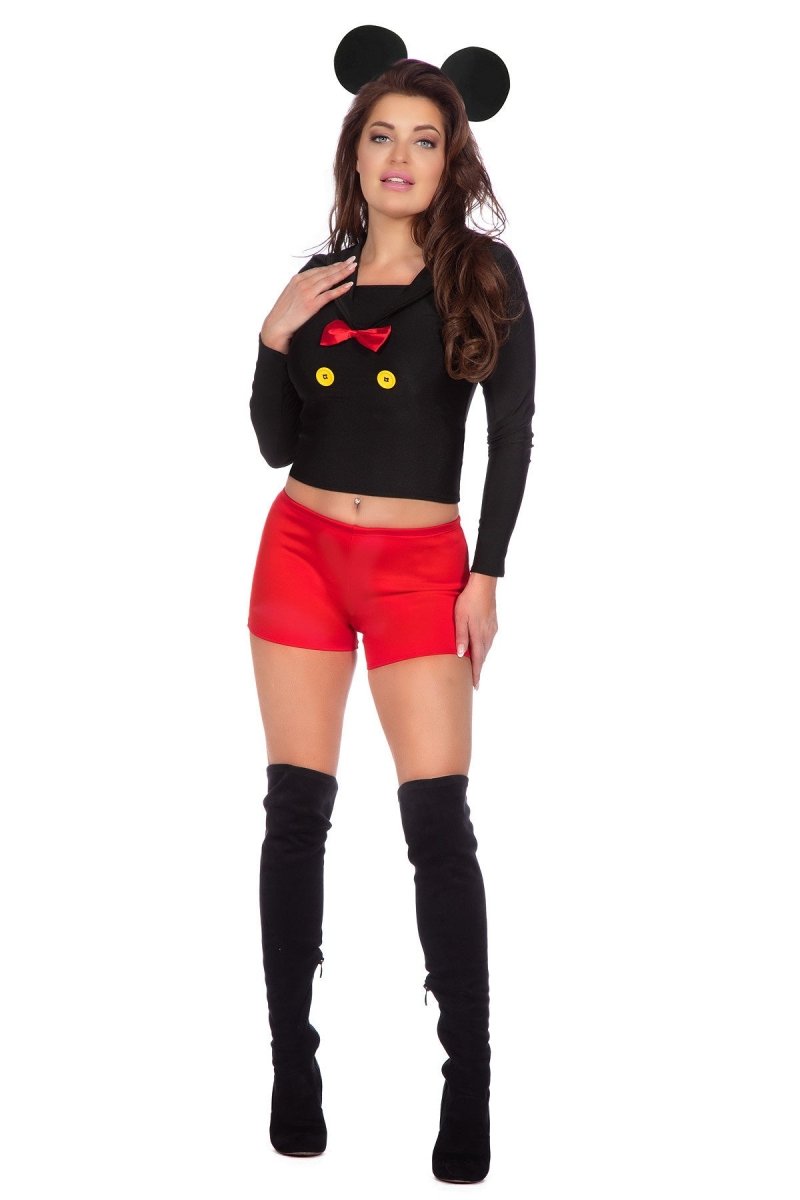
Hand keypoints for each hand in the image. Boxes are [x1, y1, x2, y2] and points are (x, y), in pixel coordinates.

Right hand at [260, 258, 357, 352]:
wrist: (276, 326)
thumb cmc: (283, 313)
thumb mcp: (291, 295)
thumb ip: (302, 288)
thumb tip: (313, 287)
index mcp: (297, 279)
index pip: (319, 270)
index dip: (332, 265)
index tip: (342, 262)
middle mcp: (302, 283)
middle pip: (326, 272)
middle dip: (341, 265)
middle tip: (352, 260)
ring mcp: (307, 293)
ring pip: (329, 280)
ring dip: (343, 273)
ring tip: (353, 268)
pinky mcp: (311, 304)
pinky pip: (329, 295)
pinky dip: (340, 289)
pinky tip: (349, 285)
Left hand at [454, 573, 498, 689]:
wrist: (484, 584)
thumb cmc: (468, 600)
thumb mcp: (460, 617)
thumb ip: (461, 636)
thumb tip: (462, 655)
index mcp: (479, 635)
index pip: (478, 660)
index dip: (476, 673)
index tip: (476, 686)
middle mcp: (488, 635)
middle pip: (484, 656)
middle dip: (479, 668)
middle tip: (474, 681)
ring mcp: (492, 629)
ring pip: (486, 648)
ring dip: (482, 658)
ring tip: (476, 667)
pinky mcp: (493, 623)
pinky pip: (488, 640)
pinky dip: (484, 648)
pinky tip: (480, 648)